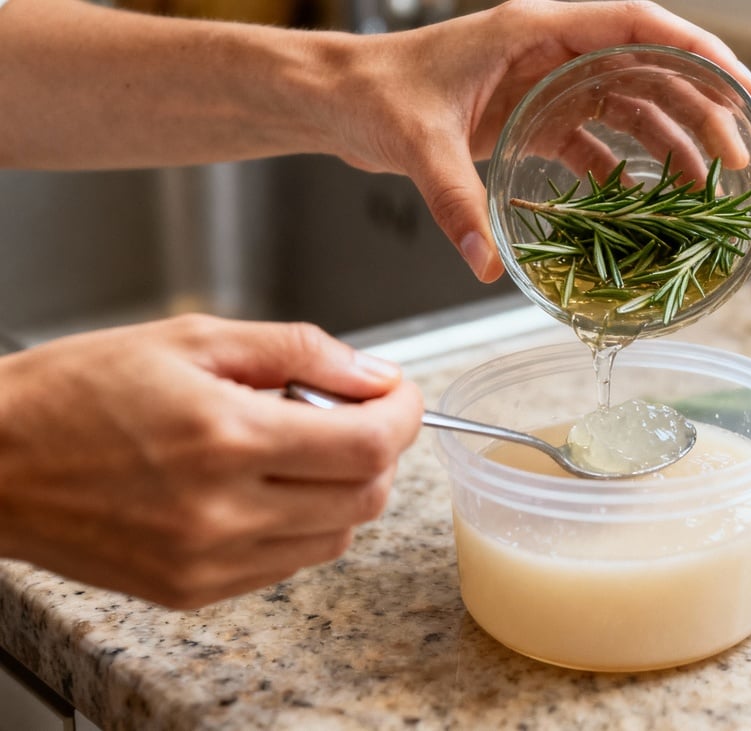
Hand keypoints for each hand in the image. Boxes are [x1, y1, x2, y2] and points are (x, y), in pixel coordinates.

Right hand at [0, 315, 422, 608]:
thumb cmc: (77, 391)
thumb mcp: (192, 340)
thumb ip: (299, 353)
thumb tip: (374, 375)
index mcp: (225, 437)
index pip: (370, 444)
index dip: (404, 414)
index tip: (398, 393)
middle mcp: (223, 510)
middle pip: (367, 497)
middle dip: (375, 449)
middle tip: (344, 414)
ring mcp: (209, 560)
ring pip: (337, 536)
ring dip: (341, 489)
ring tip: (289, 449)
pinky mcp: (193, 590)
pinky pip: (289, 564)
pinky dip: (300, 525)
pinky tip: (260, 487)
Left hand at [316, 0, 750, 281]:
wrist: (338, 99)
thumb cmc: (373, 92)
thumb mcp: (418, 142)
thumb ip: (455, 199)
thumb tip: (487, 262)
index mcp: (535, 29)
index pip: (635, 24)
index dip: (695, 50)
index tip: (739, 84)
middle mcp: (549, 51)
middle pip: (645, 71)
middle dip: (697, 111)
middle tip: (735, 157)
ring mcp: (543, 85)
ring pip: (626, 109)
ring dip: (666, 145)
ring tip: (700, 188)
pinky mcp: (529, 119)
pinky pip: (591, 142)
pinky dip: (618, 172)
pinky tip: (636, 206)